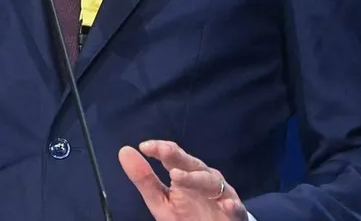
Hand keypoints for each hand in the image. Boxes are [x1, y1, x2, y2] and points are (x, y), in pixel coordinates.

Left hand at [119, 140, 246, 220]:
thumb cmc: (187, 215)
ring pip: (211, 182)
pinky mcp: (234, 214)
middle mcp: (205, 180)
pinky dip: (232, 206)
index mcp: (186, 174)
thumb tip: (124, 150)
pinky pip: (236, 209)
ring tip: (177, 176)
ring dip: (195, 179)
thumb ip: (144, 179)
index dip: (160, 149)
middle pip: (192, 165)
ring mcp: (221, 196)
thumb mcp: (161, 201)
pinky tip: (225, 204)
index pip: (173, 157)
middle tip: (163, 151)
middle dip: (178, 157)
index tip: (144, 146)